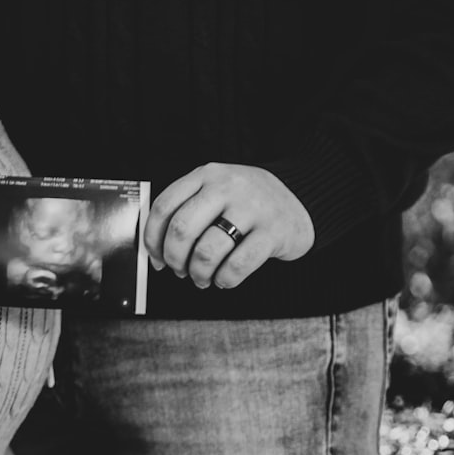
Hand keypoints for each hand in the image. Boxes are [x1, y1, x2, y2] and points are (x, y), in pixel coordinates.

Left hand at [144, 163, 314, 288]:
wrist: (301, 200)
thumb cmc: (247, 204)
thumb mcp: (216, 192)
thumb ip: (186, 211)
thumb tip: (156, 252)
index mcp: (206, 175)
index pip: (164, 207)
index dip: (153, 239)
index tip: (156, 257)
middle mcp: (227, 187)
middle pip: (181, 230)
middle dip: (174, 259)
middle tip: (179, 270)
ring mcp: (252, 208)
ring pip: (206, 251)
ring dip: (198, 273)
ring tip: (202, 277)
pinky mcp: (273, 232)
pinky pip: (237, 265)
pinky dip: (224, 279)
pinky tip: (224, 278)